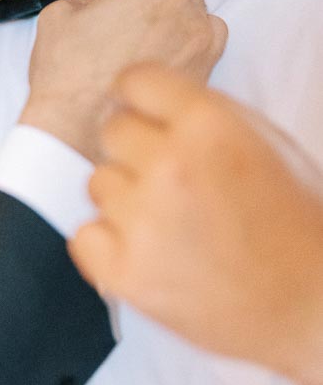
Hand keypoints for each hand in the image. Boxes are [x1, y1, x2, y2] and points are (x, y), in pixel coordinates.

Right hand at [19, 0, 227, 160]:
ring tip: (142, 48)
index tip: (116, 1)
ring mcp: (202, 52)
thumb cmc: (69, 76)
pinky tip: (152, 68)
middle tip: (124, 27)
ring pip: (196, 26)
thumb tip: (96, 1)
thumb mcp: (59, 14)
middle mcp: (189, 18)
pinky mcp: (203, 82)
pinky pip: (200, 57)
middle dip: (153, 9)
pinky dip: (183, 57)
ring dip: (175, 29)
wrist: (74, 129)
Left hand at [69, 64, 322, 384]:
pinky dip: (108, 245)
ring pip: (98, 183)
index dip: (139, 100)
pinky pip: (84, 235)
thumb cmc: (292, 223)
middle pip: (112, 130)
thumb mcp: (263, 142)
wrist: (307, 304)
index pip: (135, 81)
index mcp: (208, 123)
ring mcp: (142, 219)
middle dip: (136, 151)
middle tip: (169, 182)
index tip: (142, 115)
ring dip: (125, 199)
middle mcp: (169, 163)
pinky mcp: (123, 270)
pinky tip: (148, 252)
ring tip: (170, 225)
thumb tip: (149, 101)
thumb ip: (202, 115)